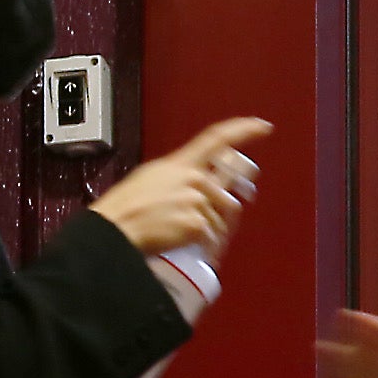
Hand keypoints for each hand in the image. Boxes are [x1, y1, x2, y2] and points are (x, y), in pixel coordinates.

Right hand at [97, 116, 273, 256]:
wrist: (115, 229)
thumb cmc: (124, 208)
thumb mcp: (149, 177)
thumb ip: (177, 176)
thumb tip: (197, 181)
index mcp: (179, 163)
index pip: (216, 138)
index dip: (243, 130)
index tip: (262, 127)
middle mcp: (193, 178)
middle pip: (227, 196)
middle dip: (220, 216)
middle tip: (202, 227)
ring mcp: (197, 200)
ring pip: (221, 221)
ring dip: (210, 234)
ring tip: (187, 240)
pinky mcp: (198, 224)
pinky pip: (212, 239)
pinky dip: (205, 249)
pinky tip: (191, 250)